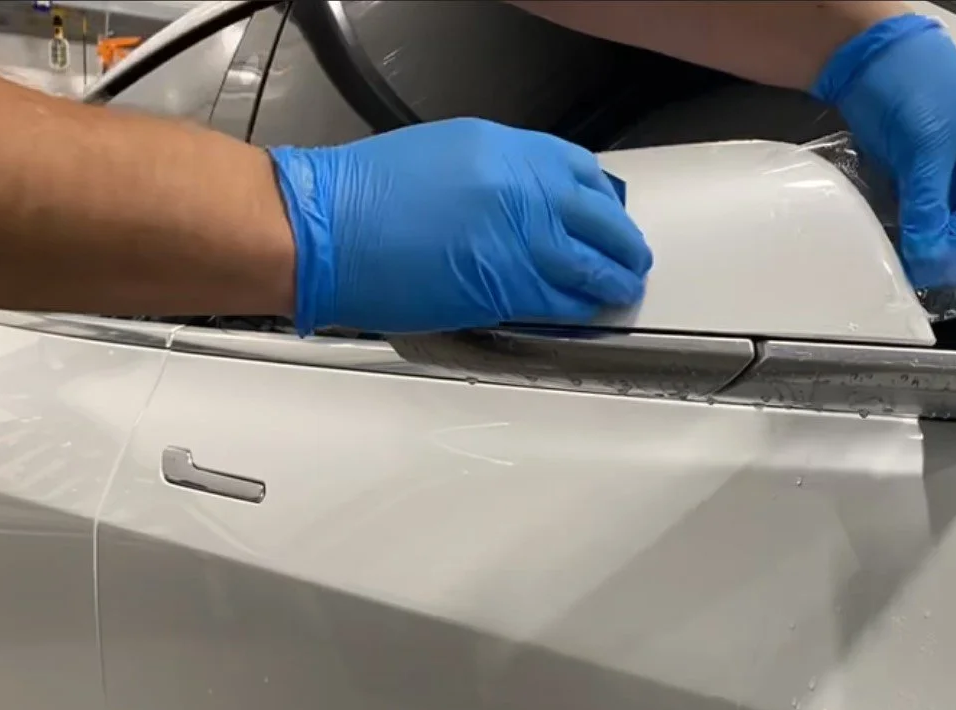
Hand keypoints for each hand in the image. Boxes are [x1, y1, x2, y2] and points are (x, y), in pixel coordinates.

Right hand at [268, 118, 650, 334]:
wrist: (324, 230)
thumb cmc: (364, 196)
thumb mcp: (447, 155)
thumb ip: (499, 176)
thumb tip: (533, 200)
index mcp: (507, 151)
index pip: (582, 172)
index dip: (604, 200)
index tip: (608, 214)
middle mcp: (523, 189)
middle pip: (601, 220)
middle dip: (623, 244)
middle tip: (631, 258)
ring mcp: (519, 239)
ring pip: (591, 265)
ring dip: (613, 281)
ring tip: (621, 289)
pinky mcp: (505, 287)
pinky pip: (562, 300)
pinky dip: (581, 308)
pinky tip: (589, 312)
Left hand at [814, 15, 955, 288]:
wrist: (870, 53)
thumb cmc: (912, 83)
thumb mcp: (925, 145)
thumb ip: (928, 203)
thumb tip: (928, 256)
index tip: (927, 266)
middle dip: (953, 251)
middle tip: (918, 271)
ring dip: (935, 244)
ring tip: (906, 260)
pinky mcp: (936, 176)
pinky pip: (934, 214)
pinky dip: (920, 229)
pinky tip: (901, 241)